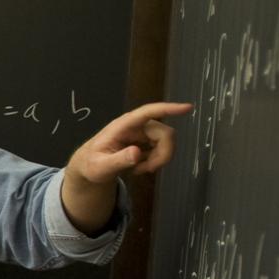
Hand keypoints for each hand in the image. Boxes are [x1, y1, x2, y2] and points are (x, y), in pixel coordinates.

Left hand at [66, 101, 192, 183]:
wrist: (89, 168)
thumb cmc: (91, 165)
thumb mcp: (100, 168)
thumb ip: (117, 161)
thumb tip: (136, 153)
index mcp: (123, 126)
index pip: (148, 112)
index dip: (168, 109)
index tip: (188, 108)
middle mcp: (136, 126)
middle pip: (165, 134)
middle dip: (163, 154)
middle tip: (148, 170)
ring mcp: (143, 133)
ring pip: (167, 143)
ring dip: (158, 160)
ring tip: (139, 170)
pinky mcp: (146, 141)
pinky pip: (162, 150)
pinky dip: (155, 162)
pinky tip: (139, 168)